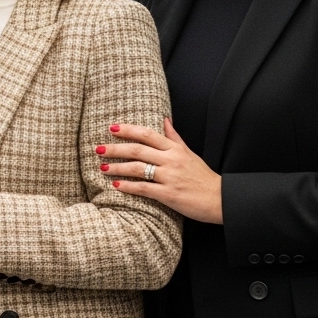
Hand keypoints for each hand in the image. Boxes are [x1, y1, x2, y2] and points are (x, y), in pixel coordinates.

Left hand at [101, 118, 223, 223]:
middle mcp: (171, 160)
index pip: (147, 134)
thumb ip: (174, 137)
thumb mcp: (189, 153)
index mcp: (175, 149)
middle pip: (137, 150)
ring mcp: (170, 177)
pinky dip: (128, 187)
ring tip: (103, 168)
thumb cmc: (203, 176)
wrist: (220, 199)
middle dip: (115, 148)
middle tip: (98, 148)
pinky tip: (116, 187)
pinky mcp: (169, 194)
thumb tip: (165, 119)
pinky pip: (144, 188)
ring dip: (117, 168)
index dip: (128, 130)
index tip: (111, 128)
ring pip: (138, 168)